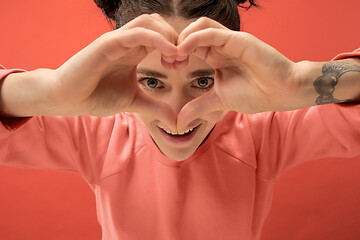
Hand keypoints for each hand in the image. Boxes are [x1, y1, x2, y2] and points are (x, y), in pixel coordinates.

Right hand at [49, 14, 177, 127]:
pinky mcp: (107, 43)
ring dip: (168, 36)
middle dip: (176, 38)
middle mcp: (127, 42)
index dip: (177, 46)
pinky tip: (169, 53)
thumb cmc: (96, 96)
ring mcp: (117, 40)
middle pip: (158, 23)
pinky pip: (137, 33)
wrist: (67, 99)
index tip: (182, 66)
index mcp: (134, 51)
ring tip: (175, 57)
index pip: (161, 35)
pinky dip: (157, 39)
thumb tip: (176, 121)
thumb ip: (155, 107)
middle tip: (181, 62)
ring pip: (149, 22)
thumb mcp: (134, 102)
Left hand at [176, 18, 299, 128]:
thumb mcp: (219, 101)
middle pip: (192, 32)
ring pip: (200, 26)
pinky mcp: (238, 40)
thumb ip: (198, 106)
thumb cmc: (256, 94)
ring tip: (175, 56)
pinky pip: (211, 32)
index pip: (190, 45)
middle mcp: (222, 45)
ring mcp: (230, 40)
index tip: (168, 67)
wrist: (283, 93)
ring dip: (183, 38)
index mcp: (216, 56)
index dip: (176, 53)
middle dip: (176, 43)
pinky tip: (183, 51)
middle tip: (169, 61)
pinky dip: (193, 39)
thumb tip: (179, 121)